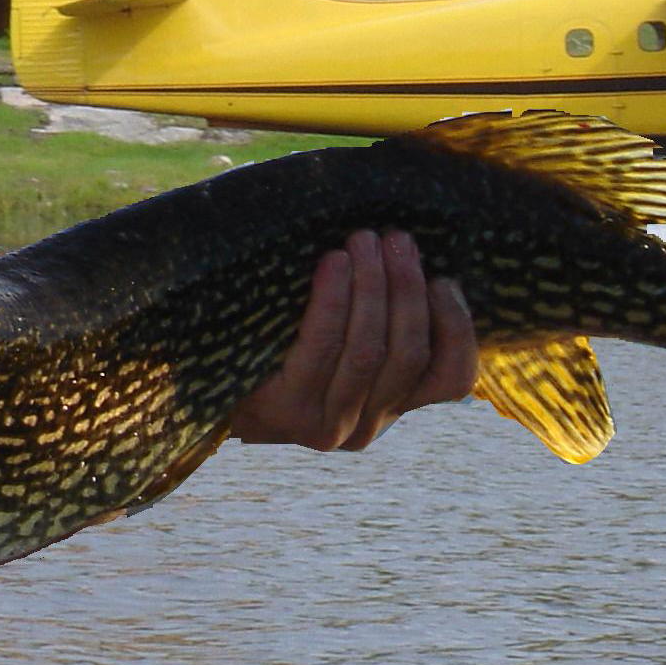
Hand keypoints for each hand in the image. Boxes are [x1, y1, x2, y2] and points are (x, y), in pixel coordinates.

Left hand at [230, 229, 476, 450]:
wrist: (207, 389)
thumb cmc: (282, 347)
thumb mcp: (340, 343)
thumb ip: (379, 319)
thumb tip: (411, 251)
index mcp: (393, 407)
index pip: (452, 380)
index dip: (457, 327)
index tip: (443, 277)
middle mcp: (368, 426)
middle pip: (408, 353)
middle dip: (407, 288)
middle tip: (397, 238)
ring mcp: (328, 425)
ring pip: (369, 350)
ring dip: (373, 287)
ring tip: (365, 240)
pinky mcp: (288, 412)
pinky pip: (323, 346)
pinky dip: (334, 300)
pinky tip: (334, 262)